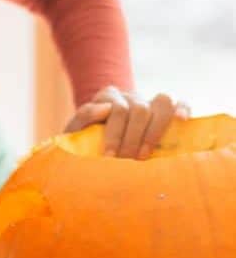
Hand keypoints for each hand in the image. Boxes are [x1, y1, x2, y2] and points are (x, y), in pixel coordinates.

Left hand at [65, 86, 189, 158]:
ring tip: (144, 155)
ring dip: (154, 132)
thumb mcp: (75, 130)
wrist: (93, 143)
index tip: (109, 156)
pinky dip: (183, 108)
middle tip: (125, 161)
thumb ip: (83, 117)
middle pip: (139, 110)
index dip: (115, 134)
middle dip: (132, 138)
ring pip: (161, 103)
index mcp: (107, 97)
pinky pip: (178, 102)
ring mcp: (149, 101)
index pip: (116, 109)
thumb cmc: (84, 139)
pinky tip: (182, 120)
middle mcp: (130, 97)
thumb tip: (104, 109)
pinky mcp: (164, 110)